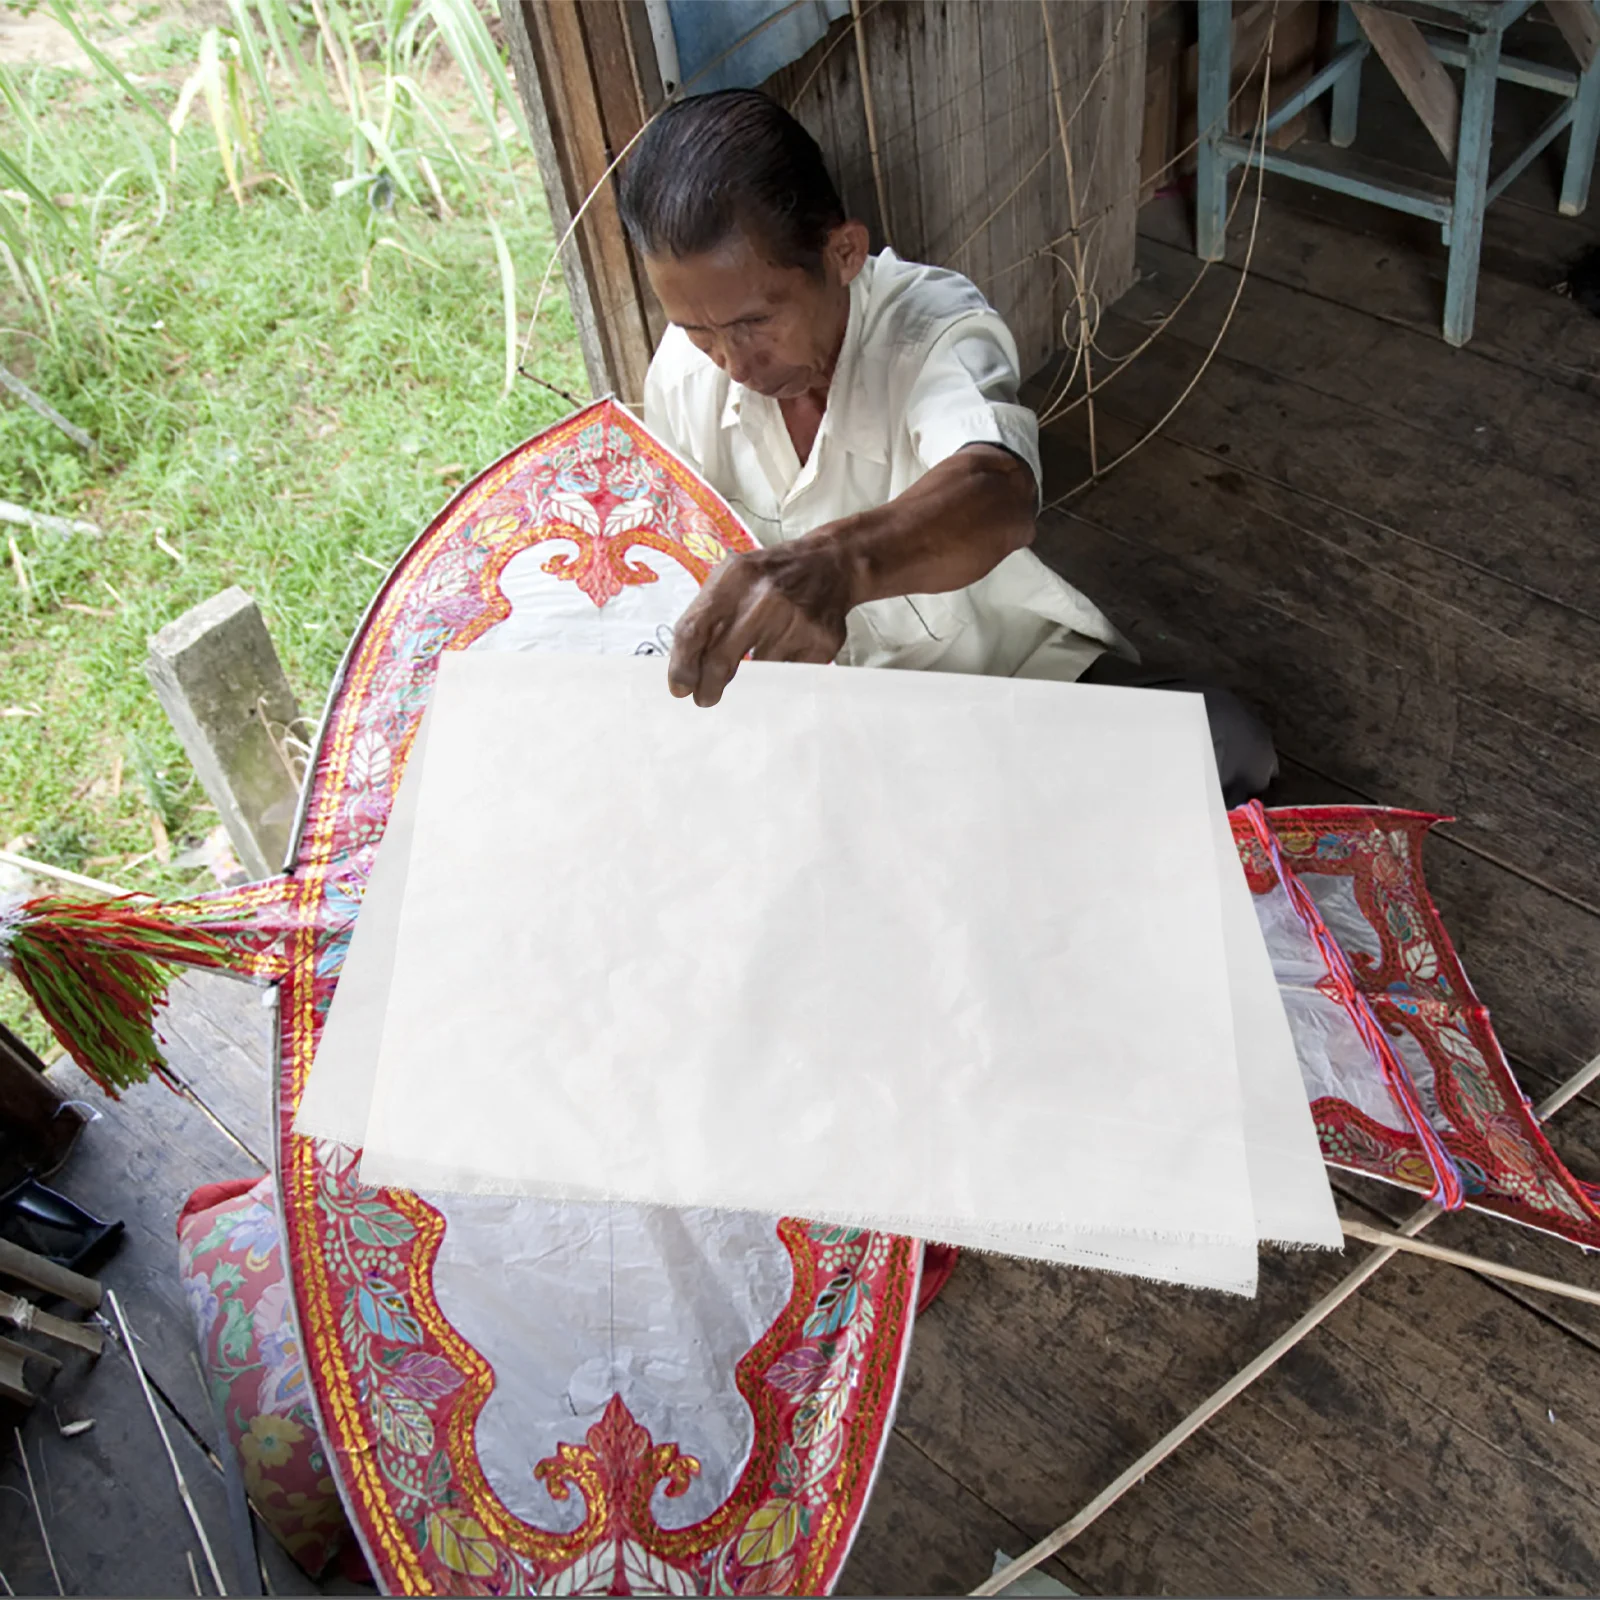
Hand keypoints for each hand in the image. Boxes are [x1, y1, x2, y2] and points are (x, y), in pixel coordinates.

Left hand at [668, 538, 856, 706]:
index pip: (694, 629)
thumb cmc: (771, 576)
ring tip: (754, 662)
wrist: (832, 563)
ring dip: (749, 677)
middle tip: (705, 698)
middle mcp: (764, 598)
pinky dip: (779, 671)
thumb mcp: (734, 578)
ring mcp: (795, 621)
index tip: (679, 688)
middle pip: (720, 658)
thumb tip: (685, 667)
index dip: (682, 665)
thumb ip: (707, 613)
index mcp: (735, 578)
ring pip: (756, 670)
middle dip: (708, 686)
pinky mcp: (819, 641)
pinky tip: (783, 652)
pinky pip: (787, 673)